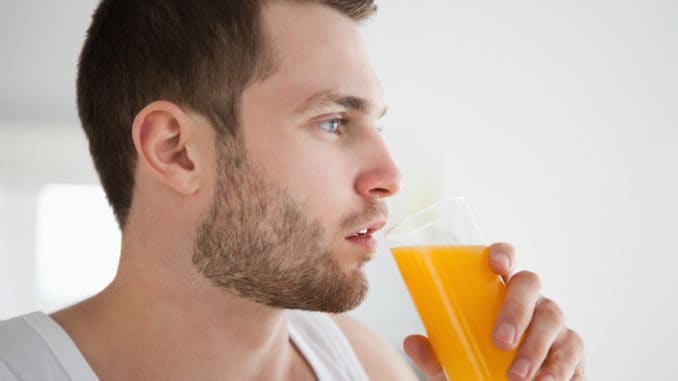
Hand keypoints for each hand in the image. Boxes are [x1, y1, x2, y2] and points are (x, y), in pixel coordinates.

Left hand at [403, 243, 585, 380]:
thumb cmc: (480, 366)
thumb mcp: (453, 361)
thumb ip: (435, 354)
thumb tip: (411, 342)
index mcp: (498, 292)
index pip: (503, 259)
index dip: (502, 253)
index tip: (496, 265)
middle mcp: (529, 299)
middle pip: (529, 285)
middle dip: (516, 310)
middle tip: (500, 342)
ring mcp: (553, 322)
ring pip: (552, 318)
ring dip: (535, 348)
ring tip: (516, 376)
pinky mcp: (572, 350)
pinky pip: (572, 352)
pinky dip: (559, 369)